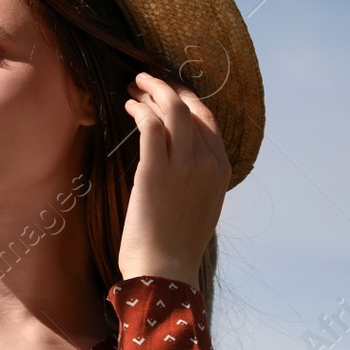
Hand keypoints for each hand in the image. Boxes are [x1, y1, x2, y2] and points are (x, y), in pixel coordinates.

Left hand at [118, 71, 229, 287]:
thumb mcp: (200, 204)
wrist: (165, 269)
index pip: (208, 120)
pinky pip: (149, 125)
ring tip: (132, 86)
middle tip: (144, 80)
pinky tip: (127, 106)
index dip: (187, 99)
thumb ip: (197, 176)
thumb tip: (181, 157)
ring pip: (171, 110)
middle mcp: (208, 163)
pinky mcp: (156, 171)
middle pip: (190, 108)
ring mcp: (184, 166)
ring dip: (150, 91)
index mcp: (222, 169)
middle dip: (166, 88)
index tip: (168, 90)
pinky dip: (138, 109)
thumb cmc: (175, 242)